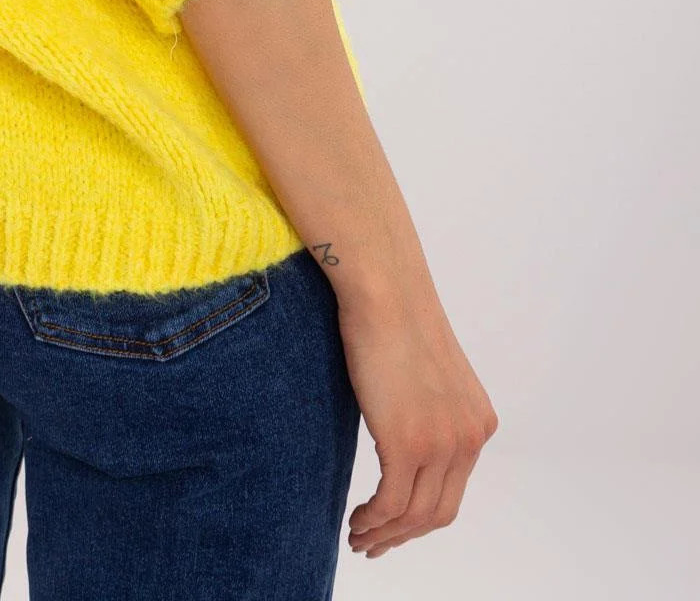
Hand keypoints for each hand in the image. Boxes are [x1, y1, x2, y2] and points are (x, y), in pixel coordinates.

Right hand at [339, 279, 498, 557]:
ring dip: (384, 534)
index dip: (421, 518)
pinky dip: (373, 521)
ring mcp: (441, 443)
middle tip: (373, 545)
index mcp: (479, 423)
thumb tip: (402, 431)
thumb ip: (428, 409)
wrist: (385, 289)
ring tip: (358, 537)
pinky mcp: (407, 443)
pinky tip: (355, 520)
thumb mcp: (426, 373)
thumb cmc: (393, 316)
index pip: (453, 490)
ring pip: (415, 515)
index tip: (393, 526)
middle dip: (404, 536)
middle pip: (439, 512)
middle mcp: (469, 438)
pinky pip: (392, 504)